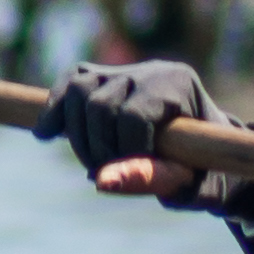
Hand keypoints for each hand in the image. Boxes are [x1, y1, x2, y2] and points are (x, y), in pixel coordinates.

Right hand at [34, 59, 236, 211]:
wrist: (208, 156)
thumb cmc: (206, 172)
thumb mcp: (191, 184)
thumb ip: (153, 180)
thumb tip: (100, 181)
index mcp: (180, 86)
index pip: (134, 115)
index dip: (126, 152)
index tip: (134, 177)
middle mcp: (151, 70)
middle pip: (101, 103)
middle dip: (98, 147)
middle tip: (107, 175)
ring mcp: (123, 70)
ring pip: (79, 90)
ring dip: (77, 135)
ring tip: (93, 165)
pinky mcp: (100, 77)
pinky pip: (67, 85)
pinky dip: (53, 111)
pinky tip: (46, 135)